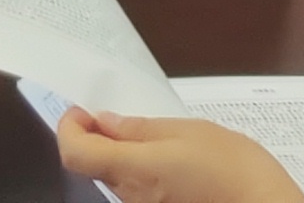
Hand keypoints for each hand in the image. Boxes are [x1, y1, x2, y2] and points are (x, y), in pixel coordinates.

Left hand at [56, 110, 303, 202]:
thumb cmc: (234, 169)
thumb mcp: (189, 133)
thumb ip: (142, 130)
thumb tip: (105, 123)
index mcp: (133, 169)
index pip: (75, 153)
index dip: (69, 128)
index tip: (82, 110)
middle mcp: (132, 196)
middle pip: (95, 167)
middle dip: (98, 139)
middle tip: (118, 117)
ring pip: (117, 180)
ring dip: (121, 157)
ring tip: (154, 139)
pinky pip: (139, 193)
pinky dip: (142, 174)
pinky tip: (170, 164)